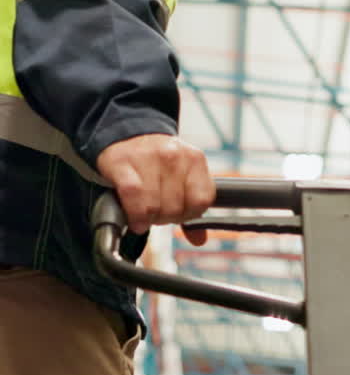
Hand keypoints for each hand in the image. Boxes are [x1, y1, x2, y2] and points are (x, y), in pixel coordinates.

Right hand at [97, 133, 215, 239]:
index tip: (177, 214)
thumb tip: (199, 240)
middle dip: (165, 218)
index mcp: (194, 159)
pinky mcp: (122, 163)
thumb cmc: (155, 163)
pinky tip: (134, 219)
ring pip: (154, 206)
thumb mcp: (181, 178)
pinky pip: (133, 196)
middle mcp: (174, 155)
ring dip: (148, 218)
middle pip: (176, 207)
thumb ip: (191, 207)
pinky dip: (134, 214)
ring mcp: (148, 157)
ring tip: (143, 213)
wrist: (125, 135)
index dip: (189, 215)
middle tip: (156, 212)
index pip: (202, 201)